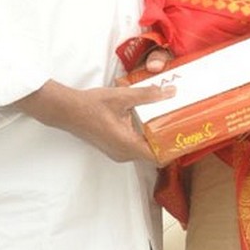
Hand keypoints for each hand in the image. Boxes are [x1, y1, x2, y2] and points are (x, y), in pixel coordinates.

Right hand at [15, 78, 172, 162]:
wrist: (66, 110)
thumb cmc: (91, 105)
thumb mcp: (123, 97)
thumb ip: (148, 95)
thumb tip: (170, 92)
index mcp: (127, 145)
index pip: (158, 157)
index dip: (173, 149)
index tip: (183, 137)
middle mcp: (123, 154)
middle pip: (152, 153)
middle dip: (165, 140)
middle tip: (178, 125)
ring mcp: (117, 153)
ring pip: (142, 150)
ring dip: (152, 138)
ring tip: (164, 121)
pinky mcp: (112, 148)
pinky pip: (133, 146)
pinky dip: (142, 136)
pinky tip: (145, 121)